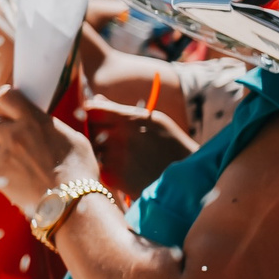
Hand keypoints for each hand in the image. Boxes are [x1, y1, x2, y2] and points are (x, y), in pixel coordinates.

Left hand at [0, 85, 100, 211]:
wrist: (70, 202)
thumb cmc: (79, 169)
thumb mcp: (73, 138)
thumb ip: (50, 127)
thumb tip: (42, 124)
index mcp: (32, 120)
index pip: (5, 96)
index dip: (5, 99)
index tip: (8, 104)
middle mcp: (13, 134)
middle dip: (3, 129)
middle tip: (17, 140)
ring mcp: (2, 155)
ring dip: (3, 154)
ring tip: (25, 166)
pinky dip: (3, 175)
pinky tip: (21, 181)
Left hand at [82, 94, 197, 196]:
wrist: (187, 179)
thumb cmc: (171, 145)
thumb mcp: (154, 121)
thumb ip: (121, 110)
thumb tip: (96, 99)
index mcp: (130, 120)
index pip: (92, 112)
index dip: (92, 115)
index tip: (97, 119)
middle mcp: (119, 138)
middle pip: (91, 131)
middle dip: (97, 134)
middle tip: (114, 140)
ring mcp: (114, 159)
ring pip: (95, 151)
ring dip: (103, 153)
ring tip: (127, 157)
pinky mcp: (113, 178)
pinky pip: (100, 168)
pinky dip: (108, 169)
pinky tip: (127, 170)